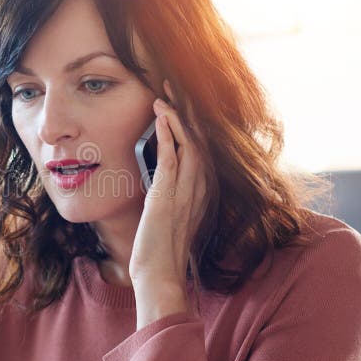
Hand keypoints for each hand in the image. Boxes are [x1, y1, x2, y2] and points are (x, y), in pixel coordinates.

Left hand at [129, 80, 207, 318]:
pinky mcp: (168, 197)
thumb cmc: (161, 249)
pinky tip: (160, 117)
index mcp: (201, 191)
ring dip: (177, 116)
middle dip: (187, 110)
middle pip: (200, 138)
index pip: (201, 147)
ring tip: (164, 93)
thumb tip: (164, 175)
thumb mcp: (172, 215)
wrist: (159, 275)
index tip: (180, 101)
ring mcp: (186, 192)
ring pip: (189, 144)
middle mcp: (199, 188)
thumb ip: (173, 194)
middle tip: (173, 84)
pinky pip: (171, 159)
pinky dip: (168, 135)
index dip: (192, 122)